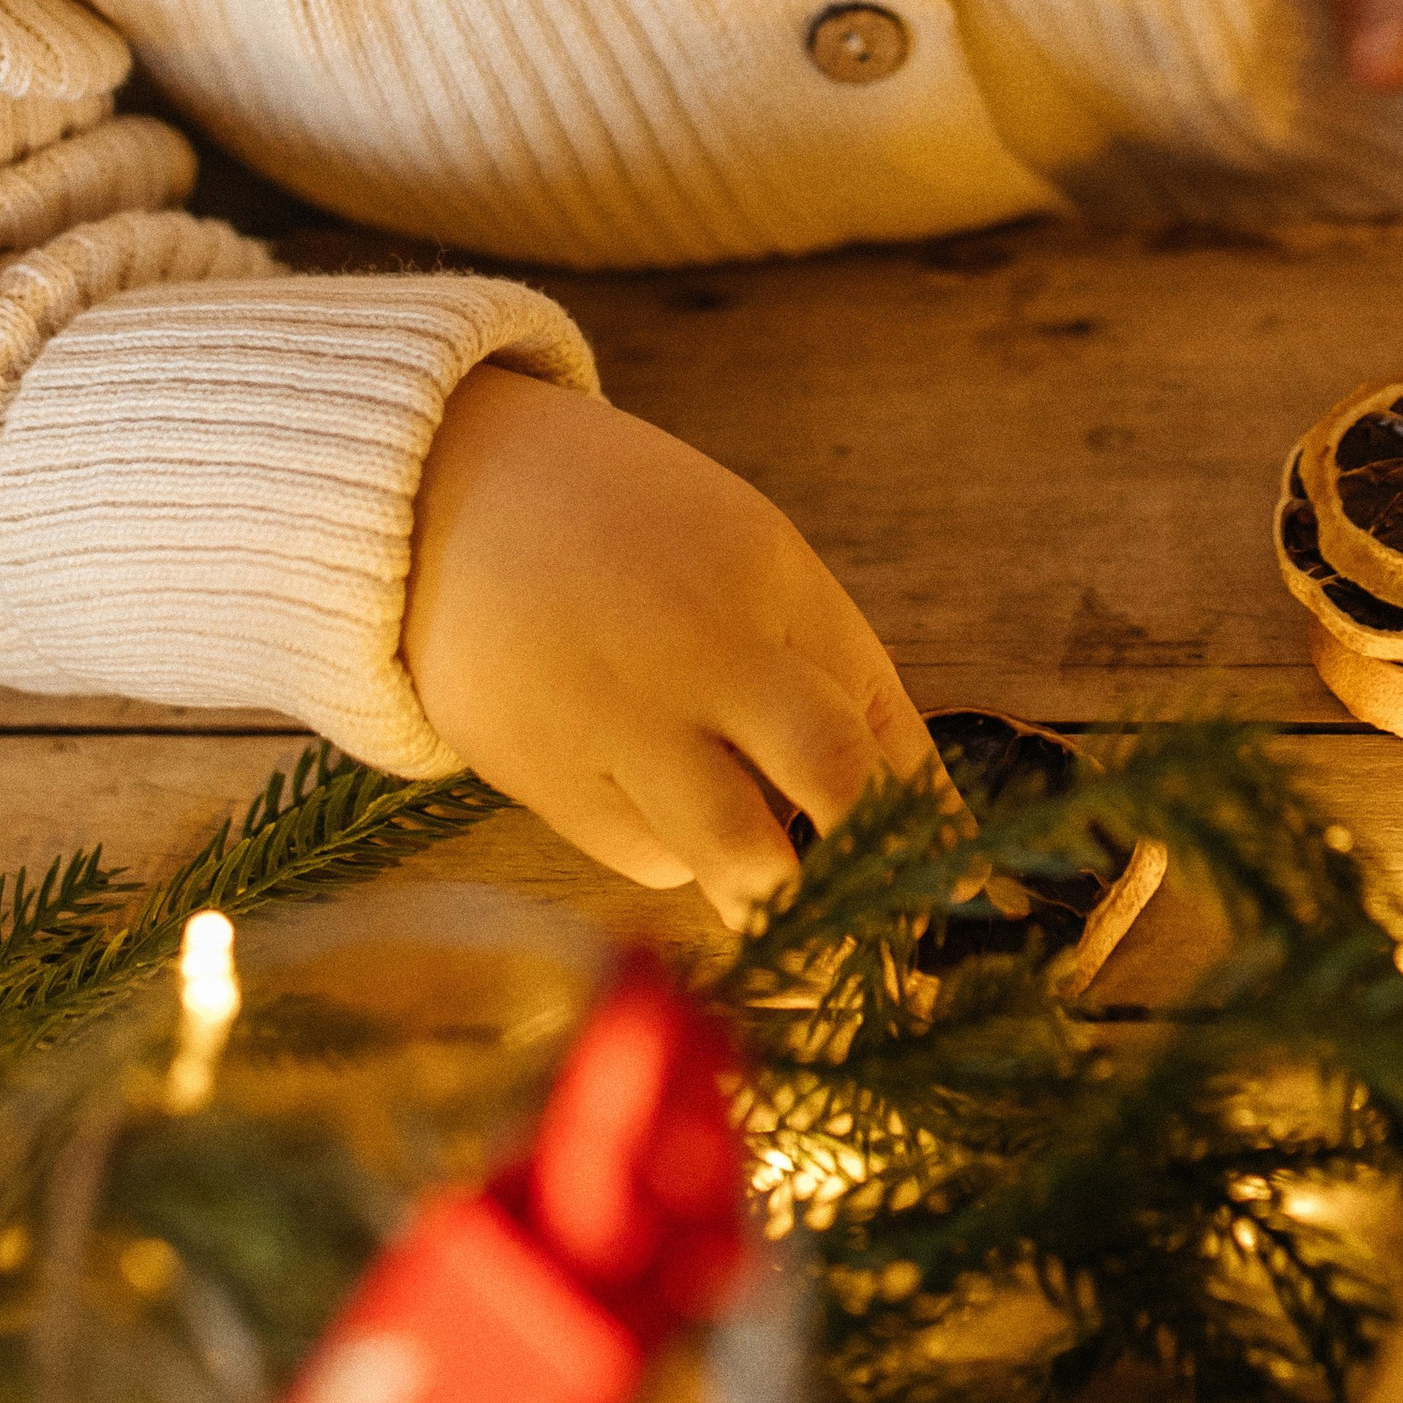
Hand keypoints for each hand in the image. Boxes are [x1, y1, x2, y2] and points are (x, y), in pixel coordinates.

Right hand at [402, 365, 946, 923]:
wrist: (444, 492)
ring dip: (771, 887)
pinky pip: (645, 858)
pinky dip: (673, 858)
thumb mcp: (740, 555)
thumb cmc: (624, 534)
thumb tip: (911, 806)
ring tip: (768, 882)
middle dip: (870, 859)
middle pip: (835, 779)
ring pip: (740, 855)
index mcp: (771, 576)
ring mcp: (621, 711)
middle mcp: (707, 643)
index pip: (881, 713)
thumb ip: (819, 664)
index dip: (929, 812)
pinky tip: (654, 808)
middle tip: (872, 910)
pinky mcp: (544, 769)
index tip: (958, 876)